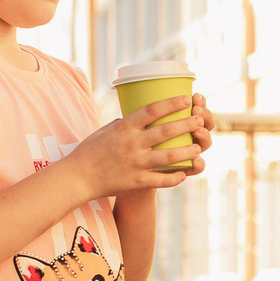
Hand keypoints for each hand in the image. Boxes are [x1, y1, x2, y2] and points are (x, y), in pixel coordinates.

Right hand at [72, 95, 211, 196]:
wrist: (78, 177)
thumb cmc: (91, 150)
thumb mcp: (106, 129)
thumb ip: (126, 123)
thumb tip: (143, 116)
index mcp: (124, 127)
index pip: (152, 110)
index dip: (171, 103)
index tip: (185, 99)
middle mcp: (132, 143)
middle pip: (166, 131)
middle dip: (187, 124)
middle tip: (200, 121)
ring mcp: (136, 163)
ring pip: (169, 156)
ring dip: (187, 151)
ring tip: (197, 148)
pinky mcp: (137, 182)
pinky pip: (161, 179)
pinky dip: (175, 177)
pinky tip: (184, 173)